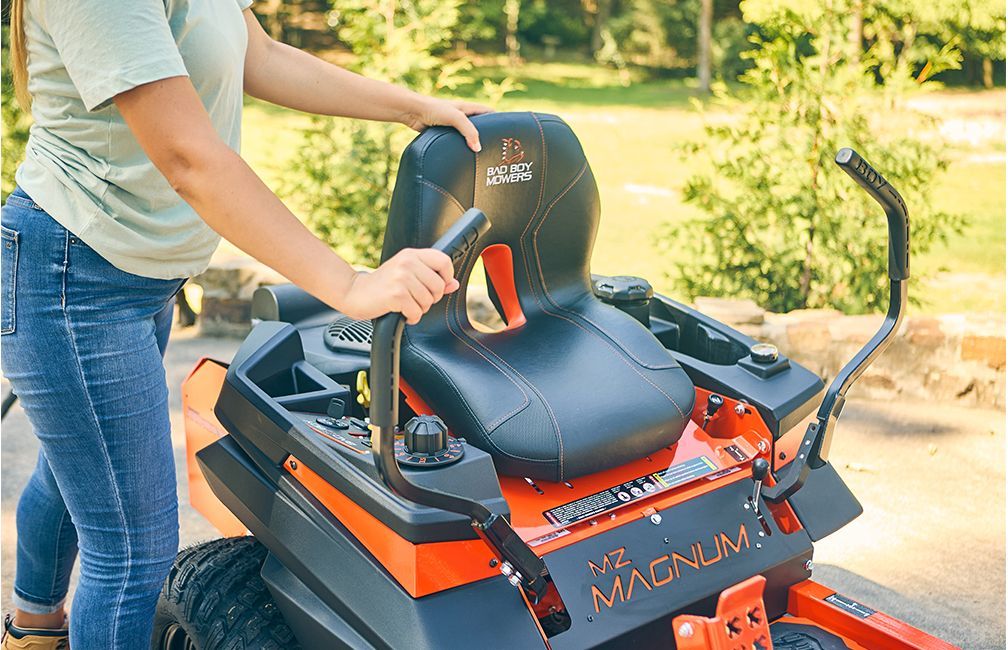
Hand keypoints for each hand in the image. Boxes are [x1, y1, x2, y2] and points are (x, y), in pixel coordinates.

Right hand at [339, 248, 460, 324]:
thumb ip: (431, 277)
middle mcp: (407, 263)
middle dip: (431, 298)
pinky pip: (416, 311)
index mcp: (411, 254)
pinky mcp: (396, 294)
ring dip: (420, 309)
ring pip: (428, 301)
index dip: (447, 277)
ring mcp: (401, 278)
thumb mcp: (407, 274)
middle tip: (417, 299)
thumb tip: (454, 284)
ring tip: (407, 305)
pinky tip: (402, 313)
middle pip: (439, 285)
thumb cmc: (382, 285)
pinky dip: (411, 317)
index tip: (438, 286)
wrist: (355, 292)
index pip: (444, 261)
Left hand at [400, 96, 492, 151]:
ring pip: (467, 136)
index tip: (507, 130)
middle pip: (479, 126)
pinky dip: (460, 149)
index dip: (498, 119)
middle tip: (496, 148)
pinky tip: (462, 157)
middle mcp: (462, 117)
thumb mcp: (456, 118)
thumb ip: (469, 132)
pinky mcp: (443, 135)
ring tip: (481, 156)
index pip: (489, 112)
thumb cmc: (433, 109)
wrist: (412, 112)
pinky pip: (455, 143)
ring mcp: (452, 126)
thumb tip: (478, 148)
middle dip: (487, 135)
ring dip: (472, 144)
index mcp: (468, 108)